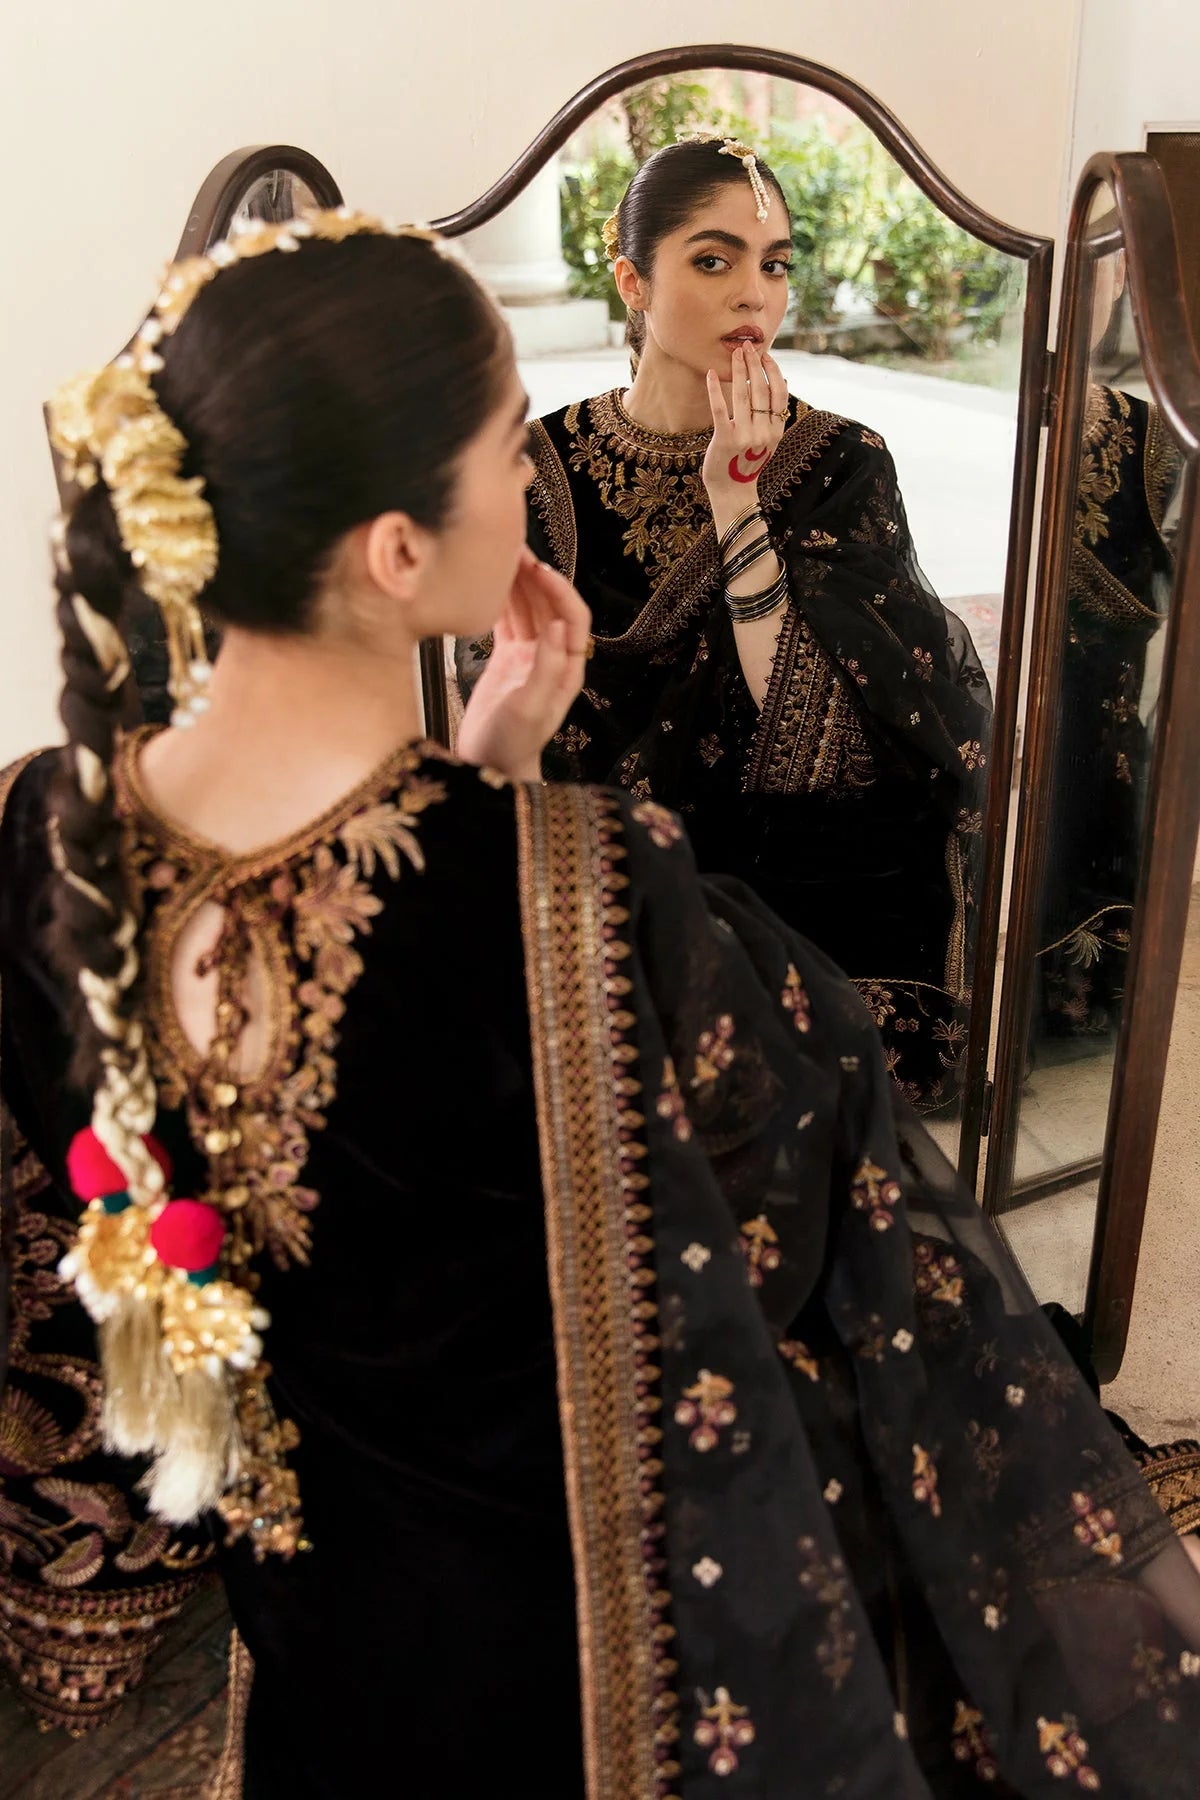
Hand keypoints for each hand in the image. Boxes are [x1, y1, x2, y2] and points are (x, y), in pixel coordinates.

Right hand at [457, 549, 590, 781]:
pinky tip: (486, 583)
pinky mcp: (508, 660)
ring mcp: (529, 657)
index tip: (538, 569)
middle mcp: (552, 658)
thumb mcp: (529, 708)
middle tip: (513, 549)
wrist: (489, 765)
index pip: (573, 617)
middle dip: (535, 576)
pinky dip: (500, 600)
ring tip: (499, 556)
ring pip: (528, 608)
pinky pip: (508, 621)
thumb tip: (559, 625)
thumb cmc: (511, 744)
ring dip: (517, 582)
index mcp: (566, 668)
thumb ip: (546, 668)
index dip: (559, 589)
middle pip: (550, 606)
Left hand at [702, 344, 787, 530]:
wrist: (732, 491)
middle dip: (754, 364)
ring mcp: (745, 436)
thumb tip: (783, 382)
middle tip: (747, 346)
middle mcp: (763, 432)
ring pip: (742, 395)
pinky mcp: (725, 439)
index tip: (765, 354)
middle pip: (760, 390)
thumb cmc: (746, 463)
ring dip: (738, 371)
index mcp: (776, 431)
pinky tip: (710, 374)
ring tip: (734, 354)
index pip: (778, 393)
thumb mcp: (766, 441)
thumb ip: (773, 415)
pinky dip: (715, 389)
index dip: (772, 371)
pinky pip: (720, 409)